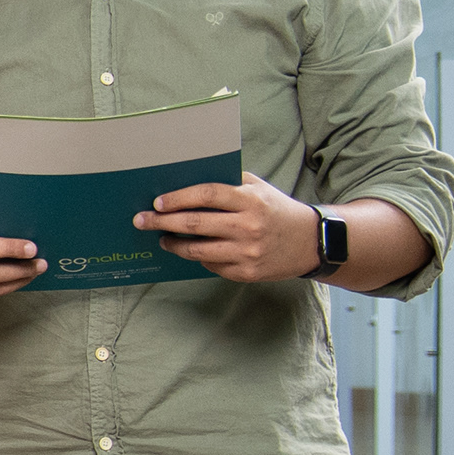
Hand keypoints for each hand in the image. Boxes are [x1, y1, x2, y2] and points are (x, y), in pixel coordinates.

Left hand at [134, 173, 317, 282]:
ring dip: (173, 244)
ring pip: (197, 250)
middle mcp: (248, 226)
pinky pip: (211, 265)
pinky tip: (191, 250)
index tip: (157, 202)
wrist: (311, 241)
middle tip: (142, 221)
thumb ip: (229, 184)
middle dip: (162, 222)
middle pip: (195, 223)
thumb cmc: (277, 210)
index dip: (178, 198)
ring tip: (162, 239)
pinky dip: (198, 257)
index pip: (206, 195)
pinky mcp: (246, 272)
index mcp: (250, 201)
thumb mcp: (259, 189)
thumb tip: (186, 182)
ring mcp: (247, 252)